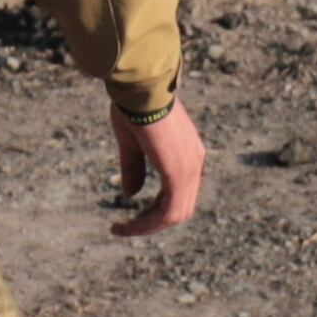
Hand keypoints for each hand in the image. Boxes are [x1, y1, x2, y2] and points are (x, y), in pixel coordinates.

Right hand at [108, 102, 205, 237]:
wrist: (140, 87)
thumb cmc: (134, 107)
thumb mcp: (133, 144)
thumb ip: (134, 169)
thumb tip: (130, 194)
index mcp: (189, 153)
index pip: (180, 193)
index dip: (157, 209)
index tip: (133, 216)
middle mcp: (195, 162)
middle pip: (180, 208)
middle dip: (153, 222)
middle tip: (127, 227)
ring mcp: (190, 169)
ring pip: (174, 215)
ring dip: (147, 227)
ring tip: (121, 229)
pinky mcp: (179, 174)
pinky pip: (167, 212)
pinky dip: (146, 224)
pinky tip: (125, 226)